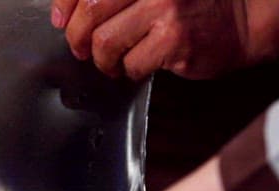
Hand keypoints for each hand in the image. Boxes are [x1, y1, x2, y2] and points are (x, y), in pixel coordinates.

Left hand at [50, 0, 249, 79]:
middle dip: (78, 39)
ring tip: (114, 61)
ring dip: (103, 60)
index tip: (61, 21)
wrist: (242, 19)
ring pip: (105, 42)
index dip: (65, 5)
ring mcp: (164, 8)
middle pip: (90, 13)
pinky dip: (128, 71)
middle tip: (83, 49)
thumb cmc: (190, 3)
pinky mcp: (174, 39)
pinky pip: (130, 64)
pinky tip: (138, 66)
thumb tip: (64, 15)